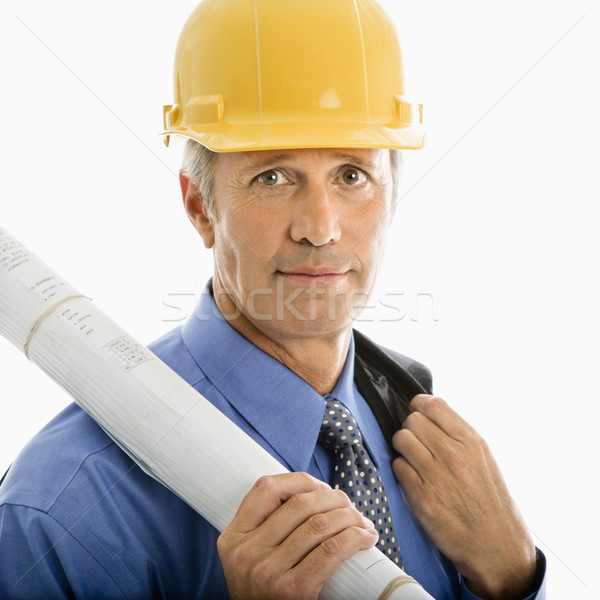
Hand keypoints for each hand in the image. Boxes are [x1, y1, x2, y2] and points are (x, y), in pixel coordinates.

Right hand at [217, 472, 378, 599]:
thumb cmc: (264, 593)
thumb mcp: (250, 557)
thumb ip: (265, 528)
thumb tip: (313, 494)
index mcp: (233, 537)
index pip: (265, 488)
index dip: (299, 480)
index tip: (321, 486)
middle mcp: (246, 552)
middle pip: (299, 504)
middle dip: (333, 498)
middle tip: (349, 505)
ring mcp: (267, 572)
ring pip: (319, 524)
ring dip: (350, 517)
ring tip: (362, 521)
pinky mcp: (292, 591)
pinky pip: (331, 551)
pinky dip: (354, 538)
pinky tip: (365, 538)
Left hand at [392, 395, 536, 599]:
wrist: (497, 546)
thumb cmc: (490, 502)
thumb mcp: (484, 459)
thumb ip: (458, 435)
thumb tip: (430, 414)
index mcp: (471, 442)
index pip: (433, 404)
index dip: (419, 406)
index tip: (418, 414)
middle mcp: (454, 455)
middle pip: (412, 420)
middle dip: (410, 428)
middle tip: (416, 442)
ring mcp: (436, 475)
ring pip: (401, 439)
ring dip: (402, 448)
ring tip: (412, 459)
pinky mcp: (422, 497)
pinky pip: (397, 466)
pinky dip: (401, 470)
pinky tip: (413, 479)